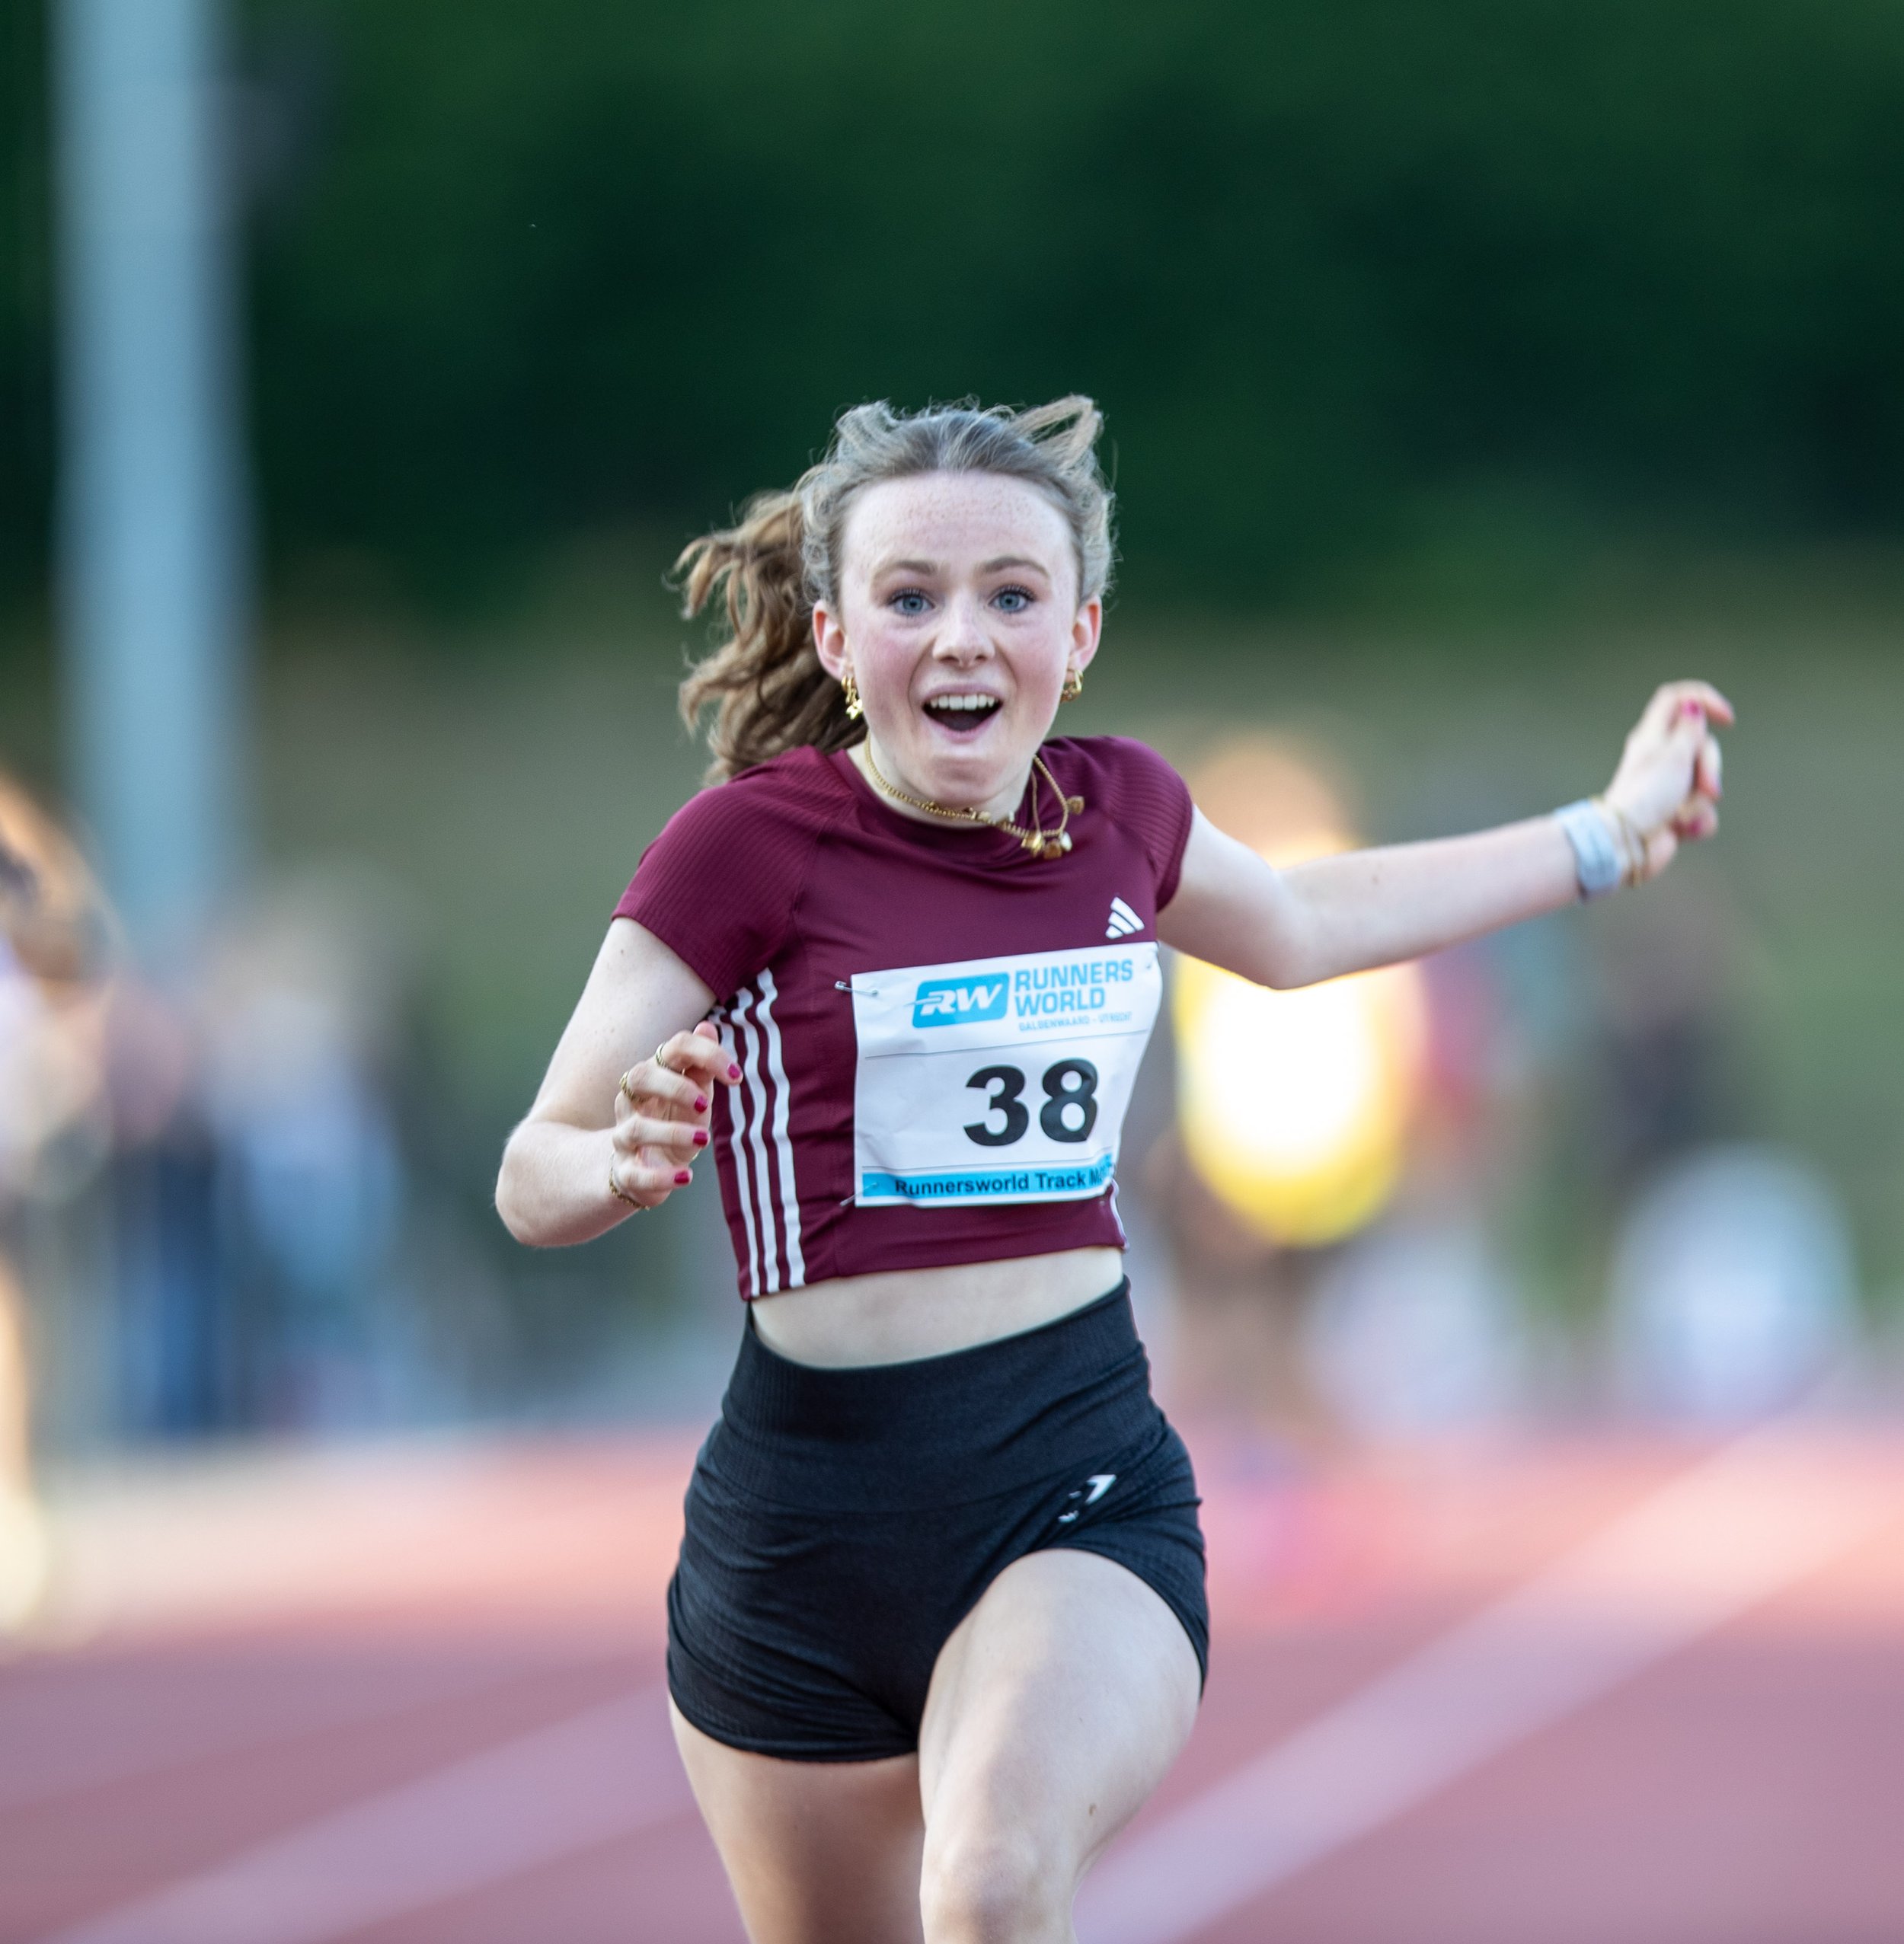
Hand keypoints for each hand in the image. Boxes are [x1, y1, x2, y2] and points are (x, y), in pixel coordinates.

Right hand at [607, 1021, 736, 1210]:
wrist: (642, 1170)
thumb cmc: (674, 1124)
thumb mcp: (694, 1095)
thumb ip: (702, 1066)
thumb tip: (707, 1026)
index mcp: (655, 1075)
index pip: (674, 1047)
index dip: (707, 1054)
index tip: (736, 1076)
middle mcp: (633, 1101)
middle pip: (640, 1077)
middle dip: (675, 1086)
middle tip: (706, 1104)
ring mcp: (625, 1136)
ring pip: (635, 1128)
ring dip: (672, 1132)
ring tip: (704, 1140)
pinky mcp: (626, 1172)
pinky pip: (636, 1174)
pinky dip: (661, 1176)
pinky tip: (686, 1177)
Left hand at [1604, 679, 1733, 882]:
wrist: (1627, 843)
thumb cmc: (1647, 795)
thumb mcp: (1675, 754)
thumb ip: (1690, 730)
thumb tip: (1692, 706)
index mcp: (1653, 735)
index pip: (1677, 699)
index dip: (1703, 699)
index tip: (1727, 718)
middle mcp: (1659, 758)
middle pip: (1702, 745)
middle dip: (1710, 768)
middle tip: (1706, 788)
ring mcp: (1668, 786)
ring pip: (1706, 782)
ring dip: (1701, 801)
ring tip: (1682, 814)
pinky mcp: (1674, 813)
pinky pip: (1703, 812)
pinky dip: (1697, 821)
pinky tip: (1680, 829)